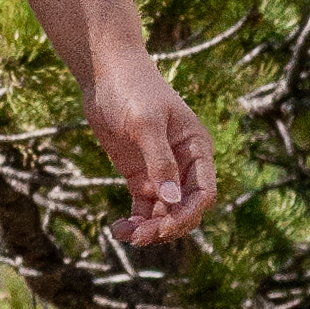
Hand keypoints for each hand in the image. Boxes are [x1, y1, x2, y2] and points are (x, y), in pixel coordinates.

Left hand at [84, 50, 216, 245]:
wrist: (105, 72)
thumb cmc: (132, 89)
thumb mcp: (146, 123)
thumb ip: (159, 161)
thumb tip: (171, 201)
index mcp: (196, 149)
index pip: (203, 193)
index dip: (187, 214)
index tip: (163, 226)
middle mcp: (183, 164)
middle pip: (184, 208)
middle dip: (166, 225)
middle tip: (139, 236)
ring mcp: (161, 171)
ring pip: (164, 212)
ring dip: (148, 227)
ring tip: (125, 235)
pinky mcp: (139, 175)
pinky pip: (143, 207)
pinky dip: (135, 220)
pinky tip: (119, 229)